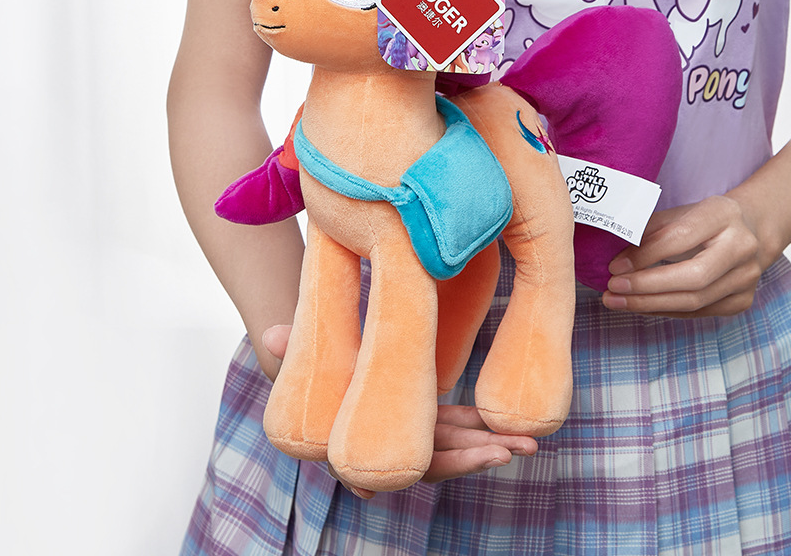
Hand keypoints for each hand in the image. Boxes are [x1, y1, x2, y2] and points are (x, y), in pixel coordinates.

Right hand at [262, 325, 537, 497]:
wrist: (324, 361)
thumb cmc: (310, 363)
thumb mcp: (298, 356)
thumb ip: (287, 349)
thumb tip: (269, 335)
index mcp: (359, 440)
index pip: (395, 461)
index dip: (426, 464)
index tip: (471, 459)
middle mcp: (388, 444)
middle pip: (433, 460)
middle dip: (471, 457)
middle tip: (508, 450)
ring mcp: (409, 432)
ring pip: (452, 446)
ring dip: (490, 445)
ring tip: (529, 442)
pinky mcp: (425, 415)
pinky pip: (456, 426)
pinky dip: (482, 425)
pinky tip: (513, 425)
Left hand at [602, 195, 762, 316]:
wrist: (748, 230)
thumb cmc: (701, 220)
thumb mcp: (677, 213)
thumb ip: (649, 230)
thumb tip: (617, 257)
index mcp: (722, 215)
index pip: (680, 238)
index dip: (645, 255)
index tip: (615, 266)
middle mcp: (742, 247)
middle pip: (693, 277)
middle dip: (646, 286)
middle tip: (613, 288)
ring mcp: (746, 277)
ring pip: (694, 301)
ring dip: (649, 303)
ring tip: (616, 301)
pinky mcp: (742, 300)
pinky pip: (697, 313)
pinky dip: (663, 310)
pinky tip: (638, 305)